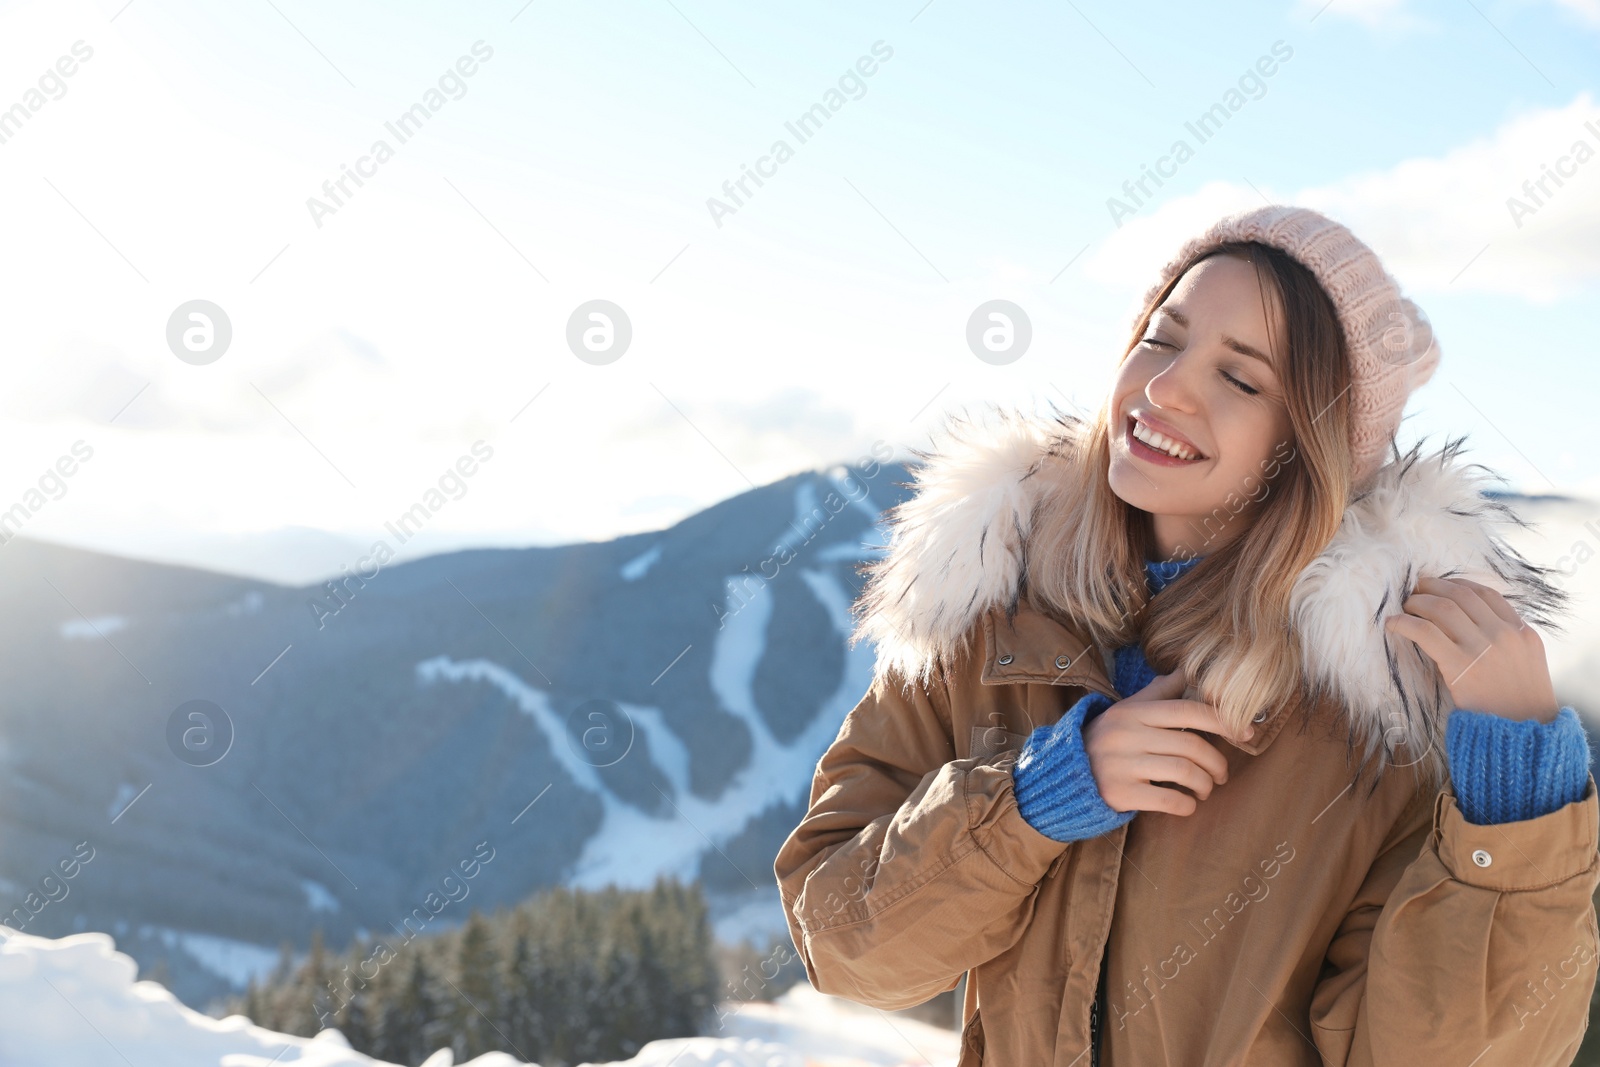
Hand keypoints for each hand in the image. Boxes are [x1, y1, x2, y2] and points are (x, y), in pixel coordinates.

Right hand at [1081, 670, 1251, 816]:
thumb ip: (1158, 694)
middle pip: (1190, 745)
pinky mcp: (1120, 793)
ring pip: (1184, 772)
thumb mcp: (1126, 711)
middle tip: (1221, 773)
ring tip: (1205, 789)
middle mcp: (1128, 735)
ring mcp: (1123, 764)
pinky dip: (1186, 805)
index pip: (1186, 710)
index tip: (1246, 732)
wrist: (1064, 774)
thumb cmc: (1105, 740)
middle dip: (1216, 762)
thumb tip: (1186, 670)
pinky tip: (1187, 804)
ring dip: (1204, 785)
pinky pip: (1168, 799)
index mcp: (1133, 713)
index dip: (1221, 720)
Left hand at [1382, 575, 1558, 723]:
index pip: (1487, 594)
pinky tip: (1393, 624)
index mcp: (1522, 633)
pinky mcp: (1460, 665)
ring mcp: (1483, 648)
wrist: (1524, 735)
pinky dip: (1405, 623)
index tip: (1441, 586)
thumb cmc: (1520, 705)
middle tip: (1416, 590)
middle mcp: (1504, 635)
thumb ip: (1508, 641)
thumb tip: (1475, 624)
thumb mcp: (1527, 664)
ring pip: (1442, 608)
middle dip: (1434, 587)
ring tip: (1405, 606)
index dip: (1458, 585)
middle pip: (1461, 595)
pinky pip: (1425, 632)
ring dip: (1418, 602)